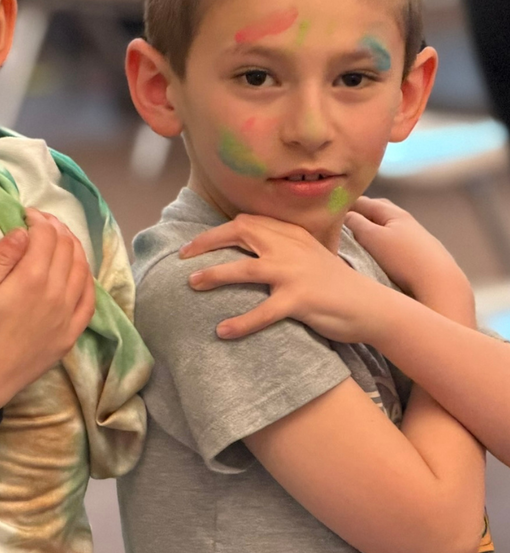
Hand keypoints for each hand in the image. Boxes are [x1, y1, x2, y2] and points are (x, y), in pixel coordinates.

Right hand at [0, 208, 94, 424]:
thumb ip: (0, 257)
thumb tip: (23, 231)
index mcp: (32, 279)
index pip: (46, 236)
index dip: (38, 219)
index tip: (25, 214)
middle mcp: (57, 294)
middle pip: (67, 249)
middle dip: (56, 228)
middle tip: (41, 222)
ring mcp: (68, 316)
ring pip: (82, 270)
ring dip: (73, 248)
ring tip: (59, 238)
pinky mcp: (70, 335)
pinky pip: (89, 300)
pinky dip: (87, 278)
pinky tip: (78, 270)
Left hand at [179, 213, 386, 342]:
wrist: (370, 307)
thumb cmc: (334, 284)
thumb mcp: (308, 256)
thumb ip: (282, 248)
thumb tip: (246, 251)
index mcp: (292, 235)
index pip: (248, 221)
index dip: (218, 230)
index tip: (196, 244)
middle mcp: (291, 248)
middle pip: (241, 233)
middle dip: (207, 242)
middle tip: (183, 257)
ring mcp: (296, 273)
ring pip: (245, 268)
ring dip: (214, 275)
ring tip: (192, 284)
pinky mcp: (301, 301)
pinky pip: (263, 312)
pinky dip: (241, 322)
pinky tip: (222, 331)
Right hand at [345, 197, 473, 321]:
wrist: (440, 285)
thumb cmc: (404, 259)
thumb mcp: (372, 238)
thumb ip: (355, 223)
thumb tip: (344, 214)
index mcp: (394, 213)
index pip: (364, 201)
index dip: (345, 204)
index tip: (328, 213)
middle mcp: (407, 222)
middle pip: (378, 212)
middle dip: (359, 215)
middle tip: (340, 225)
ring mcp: (416, 239)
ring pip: (387, 229)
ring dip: (372, 231)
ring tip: (356, 242)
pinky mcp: (421, 256)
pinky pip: (395, 243)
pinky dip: (383, 244)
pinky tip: (378, 256)